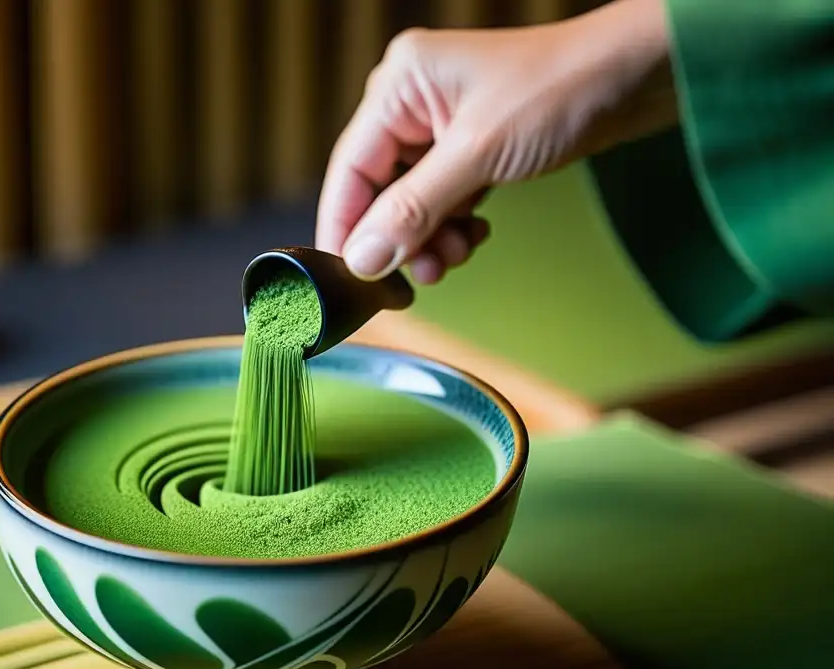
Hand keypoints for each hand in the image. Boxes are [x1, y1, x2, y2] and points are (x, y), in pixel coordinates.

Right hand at [315, 0, 676, 283]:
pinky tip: (474, 234)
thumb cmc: (561, 88)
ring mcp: (442, 127)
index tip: (347, 278)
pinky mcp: (470, 148)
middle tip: (421, 274)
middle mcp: (412, 103)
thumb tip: (363, 259)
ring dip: (429, 237)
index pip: (350, 169)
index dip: (345, 227)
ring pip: (412, 202)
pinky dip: (453, 225)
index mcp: (399, 86)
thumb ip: (414, 210)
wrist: (636, 76)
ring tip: (455, 254)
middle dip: (400, 237)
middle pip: (379, 190)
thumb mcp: (478, 154)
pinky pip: (442, 199)